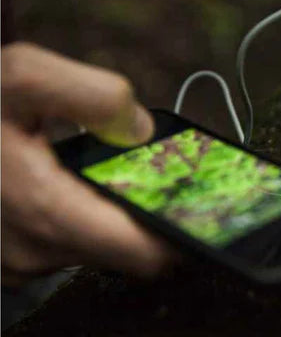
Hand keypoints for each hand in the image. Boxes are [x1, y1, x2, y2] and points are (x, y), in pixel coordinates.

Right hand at [1, 42, 173, 286]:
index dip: (182, 230)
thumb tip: (141, 131)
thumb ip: (93, 95)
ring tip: (122, 175)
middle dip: (152, 216)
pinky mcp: (17, 257)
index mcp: (43, 211)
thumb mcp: (25, 76)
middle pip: (130, 253)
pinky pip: (74, 244)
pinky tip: (87, 186)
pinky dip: (90, 217)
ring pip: (102, 249)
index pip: (144, 253)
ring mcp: (21, 260)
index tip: (205, 206)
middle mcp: (31, 250)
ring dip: (119, 215)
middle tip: (168, 179)